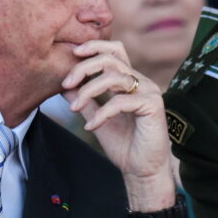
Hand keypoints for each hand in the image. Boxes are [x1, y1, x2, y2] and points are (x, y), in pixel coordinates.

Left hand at [61, 40, 175, 209]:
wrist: (142, 171)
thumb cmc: (124, 146)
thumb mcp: (97, 118)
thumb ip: (85, 101)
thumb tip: (65, 85)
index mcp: (129, 81)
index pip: (115, 51)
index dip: (95, 46)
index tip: (73, 53)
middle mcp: (141, 82)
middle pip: (111, 58)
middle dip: (84, 67)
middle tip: (66, 83)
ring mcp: (149, 92)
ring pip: (114, 77)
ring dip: (88, 90)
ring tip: (73, 108)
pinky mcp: (152, 105)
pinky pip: (121, 101)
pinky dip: (102, 113)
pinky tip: (91, 127)